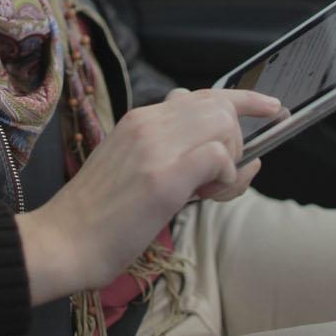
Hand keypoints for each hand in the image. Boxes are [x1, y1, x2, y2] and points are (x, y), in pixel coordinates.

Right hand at [16, 87, 281, 305]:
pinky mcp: (164, 178)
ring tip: (209, 192)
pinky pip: (220, 158)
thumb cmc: (97, 215)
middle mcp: (149, 122)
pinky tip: (206, 196)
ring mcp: (156, 148)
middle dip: (239, 140)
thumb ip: (168, 148)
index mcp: (140, 118)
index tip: (273, 108)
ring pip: (225, 126)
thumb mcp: (129, 164)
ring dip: (232, 160)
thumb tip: (217, 147)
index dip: (246, 100)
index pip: (204, 94)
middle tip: (221, 178)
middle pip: (222, 106)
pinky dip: (228, 178)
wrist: (62, 241)